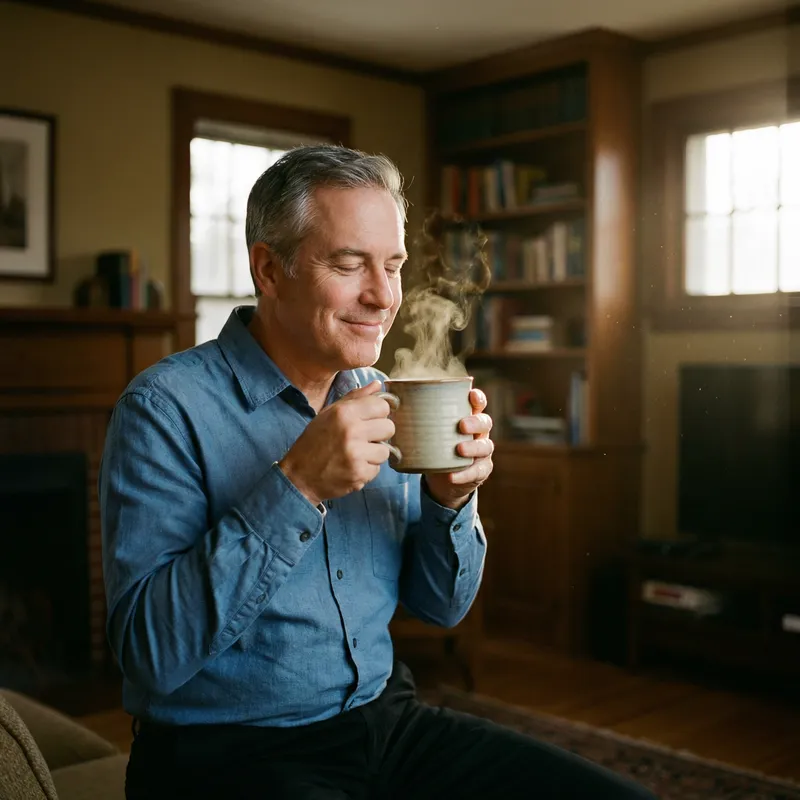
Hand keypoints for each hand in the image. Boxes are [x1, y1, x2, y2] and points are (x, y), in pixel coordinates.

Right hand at [278, 381, 393, 505]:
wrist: (299, 476)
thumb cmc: (314, 443)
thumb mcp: (329, 414)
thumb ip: (355, 398)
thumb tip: (377, 384)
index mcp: (344, 412)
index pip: (382, 406)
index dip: (378, 414)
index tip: (369, 420)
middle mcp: (351, 431)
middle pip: (389, 427)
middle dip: (379, 434)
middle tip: (363, 439)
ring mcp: (356, 454)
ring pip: (385, 450)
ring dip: (373, 454)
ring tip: (356, 454)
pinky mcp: (359, 474)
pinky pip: (377, 469)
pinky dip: (367, 470)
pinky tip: (352, 467)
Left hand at [424, 388, 493, 509]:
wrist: (443, 480)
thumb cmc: (435, 447)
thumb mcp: (429, 431)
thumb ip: (416, 417)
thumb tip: (389, 399)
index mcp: (468, 417)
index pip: (478, 403)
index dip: (478, 398)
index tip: (471, 396)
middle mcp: (478, 433)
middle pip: (485, 423)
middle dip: (475, 422)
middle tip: (462, 425)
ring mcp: (481, 452)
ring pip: (485, 446)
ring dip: (473, 447)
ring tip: (460, 449)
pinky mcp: (479, 471)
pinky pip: (477, 471)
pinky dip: (465, 474)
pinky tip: (453, 476)